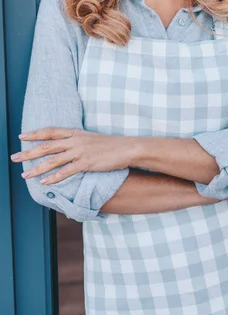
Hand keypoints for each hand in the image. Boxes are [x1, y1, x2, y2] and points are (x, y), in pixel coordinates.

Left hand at [10, 127, 131, 184]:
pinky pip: (66, 171)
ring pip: (53, 160)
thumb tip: (66, 147)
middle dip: (28, 152)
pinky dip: (54, 177)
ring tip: (24, 175)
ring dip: (37, 168)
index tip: (21, 136)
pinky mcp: (86, 163)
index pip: (51, 131)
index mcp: (76, 133)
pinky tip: (45, 182)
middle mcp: (76, 141)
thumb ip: (78, 141)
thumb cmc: (111, 145)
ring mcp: (80, 152)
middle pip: (47, 146)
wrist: (127, 148)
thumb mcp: (91, 139)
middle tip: (14, 157)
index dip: (35, 133)